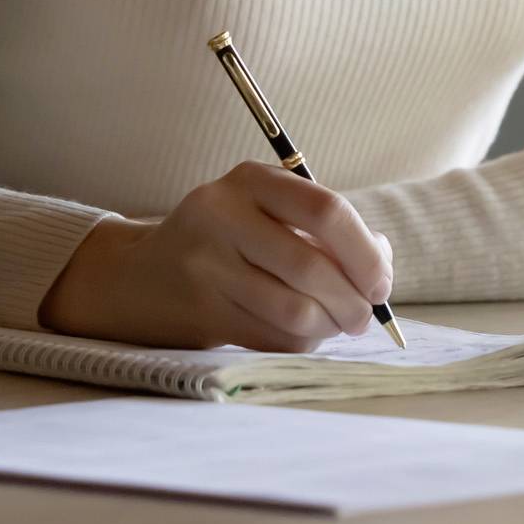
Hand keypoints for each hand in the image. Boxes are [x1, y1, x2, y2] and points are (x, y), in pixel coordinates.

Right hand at [38, 162, 394, 351]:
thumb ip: (325, 228)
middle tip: (365, 316)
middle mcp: (223, 215)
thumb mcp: (266, 212)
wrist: (141, 276)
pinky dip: (302, 343)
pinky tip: (305, 335)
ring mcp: (206, 265)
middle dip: (353, 301)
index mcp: (251, 179)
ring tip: (339, 326)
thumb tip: (383, 261)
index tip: (381, 282)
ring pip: (294, 310)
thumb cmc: (227, 240)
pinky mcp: (200, 310)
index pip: (326, 211)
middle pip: (311, 266)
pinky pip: (272, 337)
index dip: (365, 252)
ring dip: (330, 327)